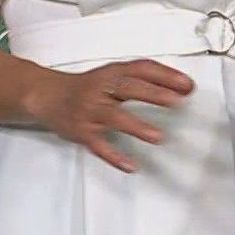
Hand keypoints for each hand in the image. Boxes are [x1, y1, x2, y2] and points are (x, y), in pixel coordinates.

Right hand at [25, 59, 192, 172]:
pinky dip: (114, 156)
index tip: (187, 84)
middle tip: (177, 102)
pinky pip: (98, 145)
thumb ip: (144, 79)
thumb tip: (182, 87)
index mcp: (112, 73)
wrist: (47, 95)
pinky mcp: (81, 131)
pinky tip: (130, 165)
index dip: (165, 75)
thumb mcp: (113, 74)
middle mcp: (101, 89)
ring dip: (137, 126)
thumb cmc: (88, 86)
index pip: (141, 69)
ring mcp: (90, 111)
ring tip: (158, 137)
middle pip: (128, 88)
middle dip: (154, 94)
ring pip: (114, 117)